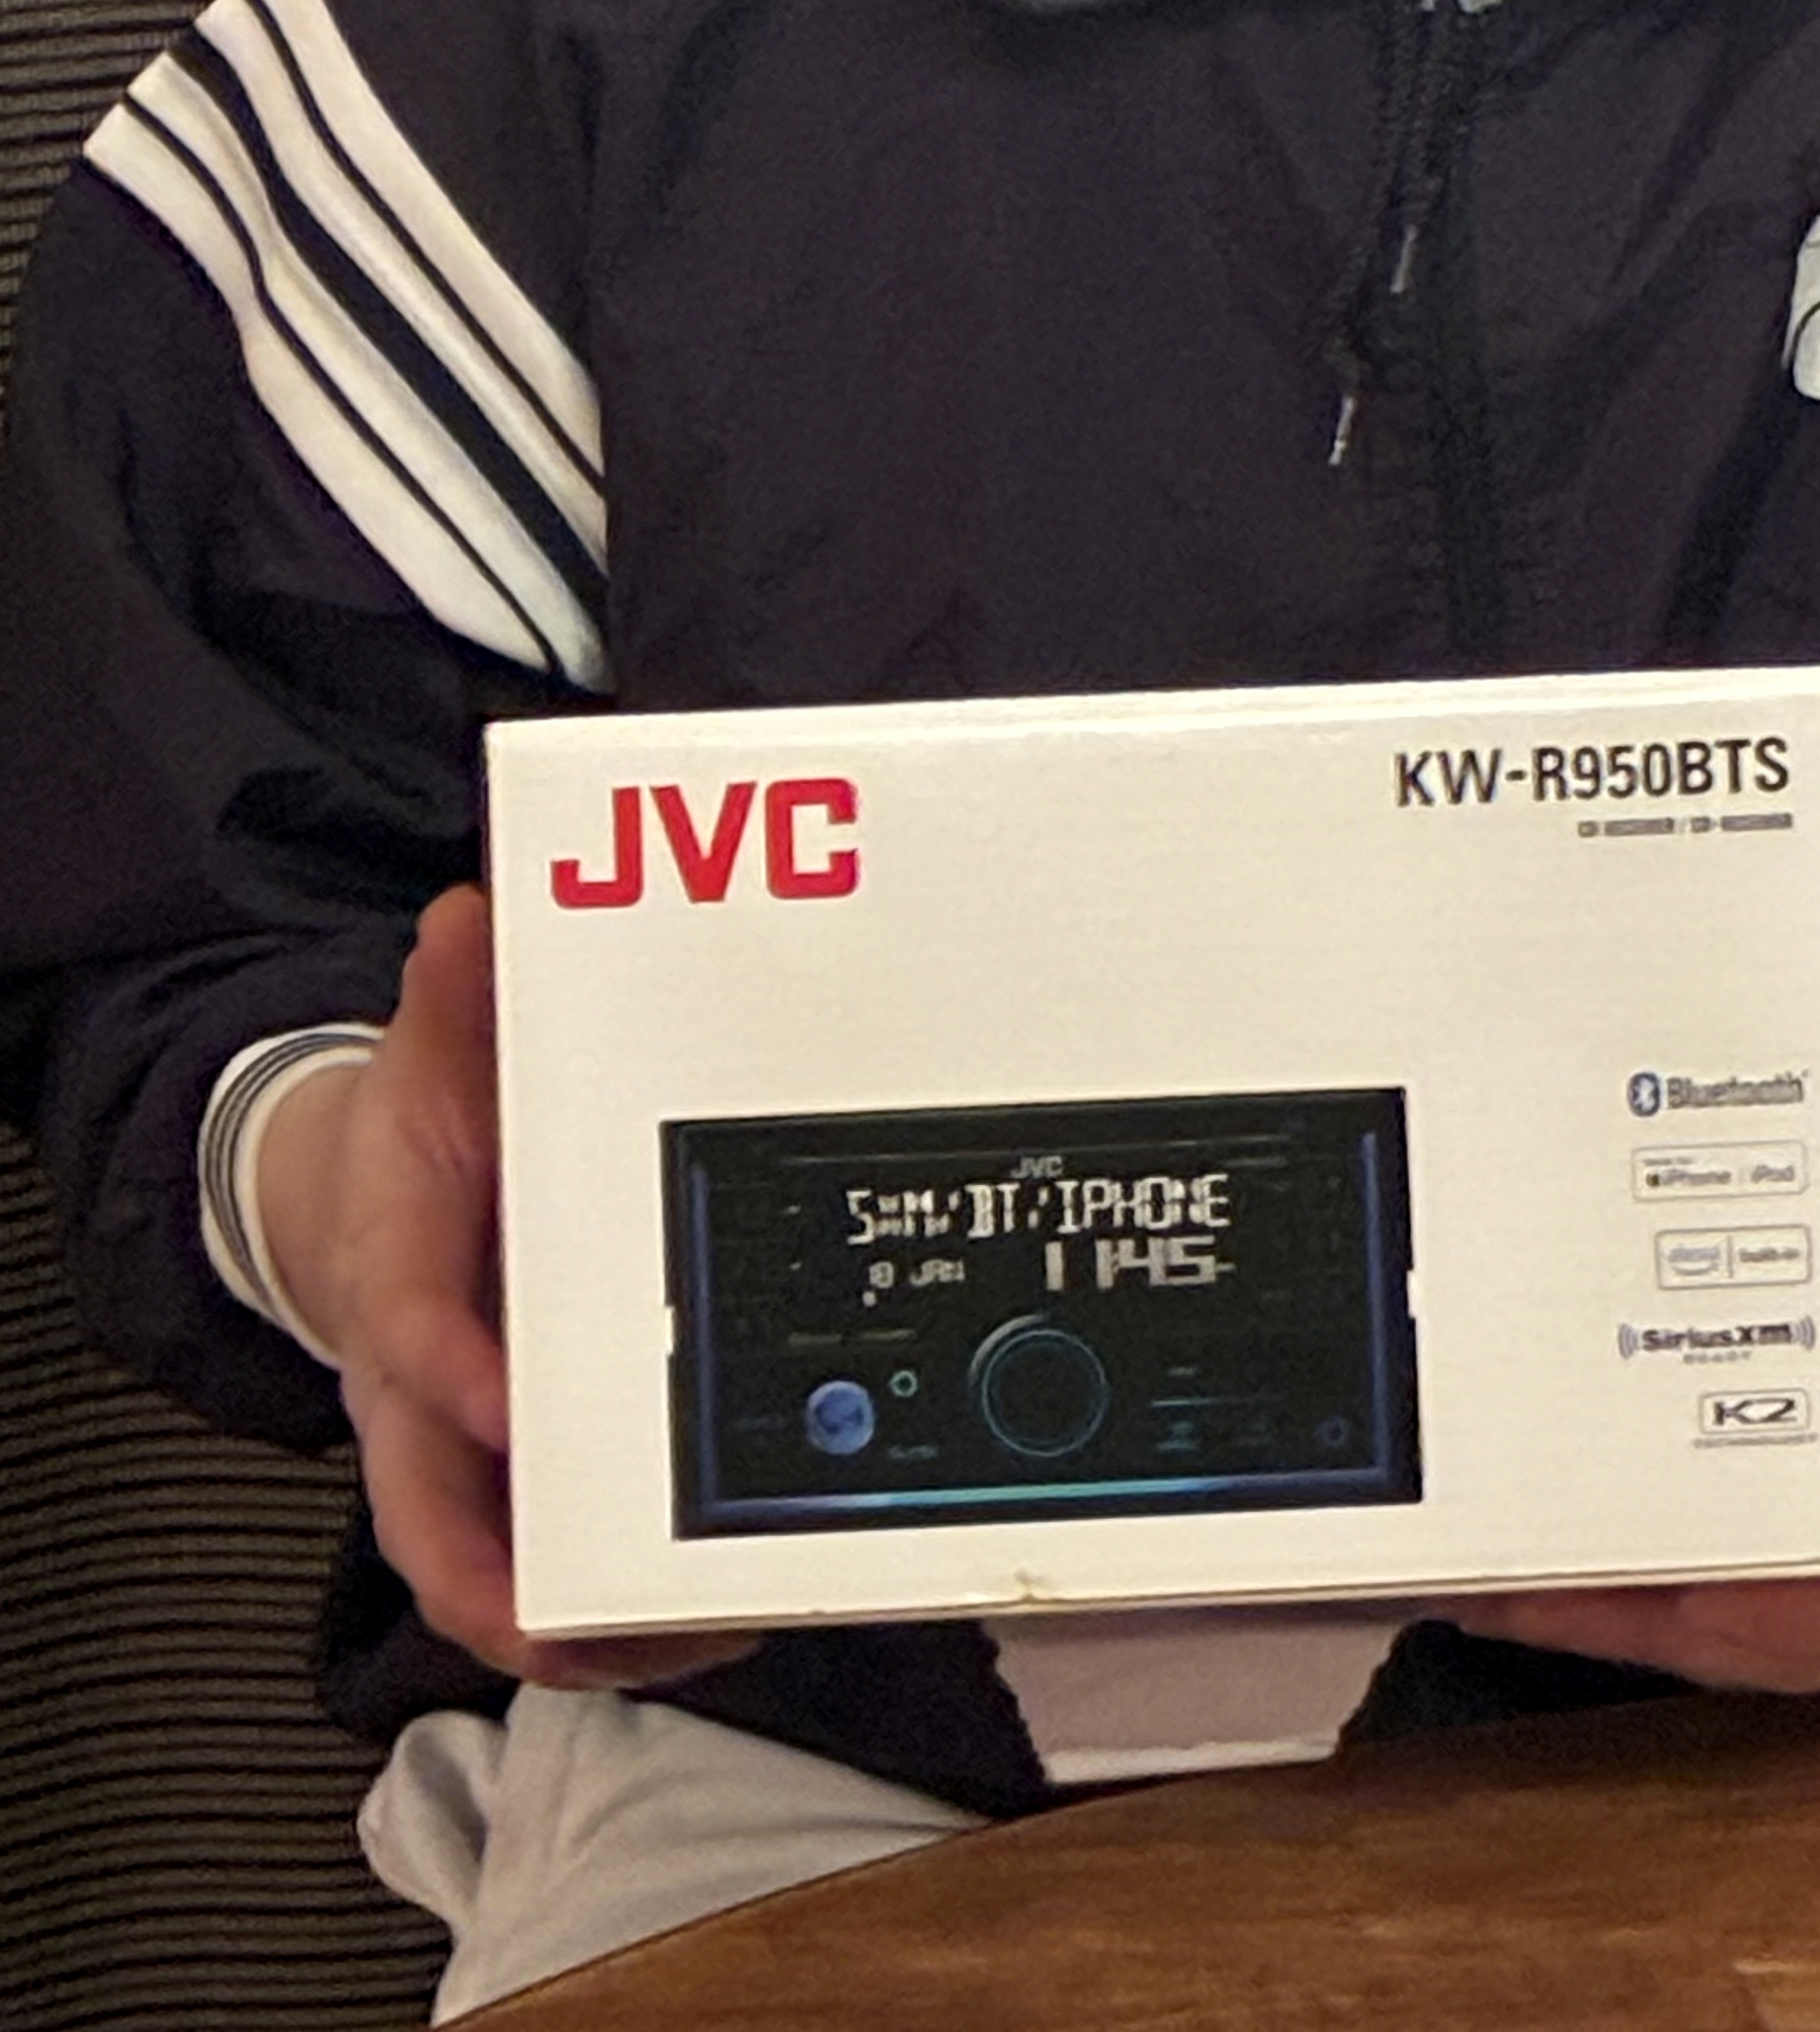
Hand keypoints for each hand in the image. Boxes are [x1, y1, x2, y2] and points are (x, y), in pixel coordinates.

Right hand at [256, 880, 757, 1692]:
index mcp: (398, 1280)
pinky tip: (721, 1609)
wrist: (374, 1197)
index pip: (414, 1341)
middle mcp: (420, 1396)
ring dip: (592, 1625)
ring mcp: (464, 1456)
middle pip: (437, 1528)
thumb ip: (456, 994)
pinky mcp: (516, 1482)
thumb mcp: (433, 1052)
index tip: (519, 1410)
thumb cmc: (422, 1137)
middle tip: (626, 1610)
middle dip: (524, 1585)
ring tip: (708, 1630)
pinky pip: (553, 1570)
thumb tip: (470, 913)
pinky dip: (623, 1609)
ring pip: (495, 1580)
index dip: (461, 1384)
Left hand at [1458, 1141, 1819, 1692]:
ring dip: (1611, 1614)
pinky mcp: (1801, 1613)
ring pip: (1725, 1648)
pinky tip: (1525, 1572)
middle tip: (1518, 1558)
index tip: (1670, 1568)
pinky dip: (1617, 1603)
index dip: (1778, 1605)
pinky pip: (1705, 1627)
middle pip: (1773, 1640)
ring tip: (1491, 1569)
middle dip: (1640, 1608)